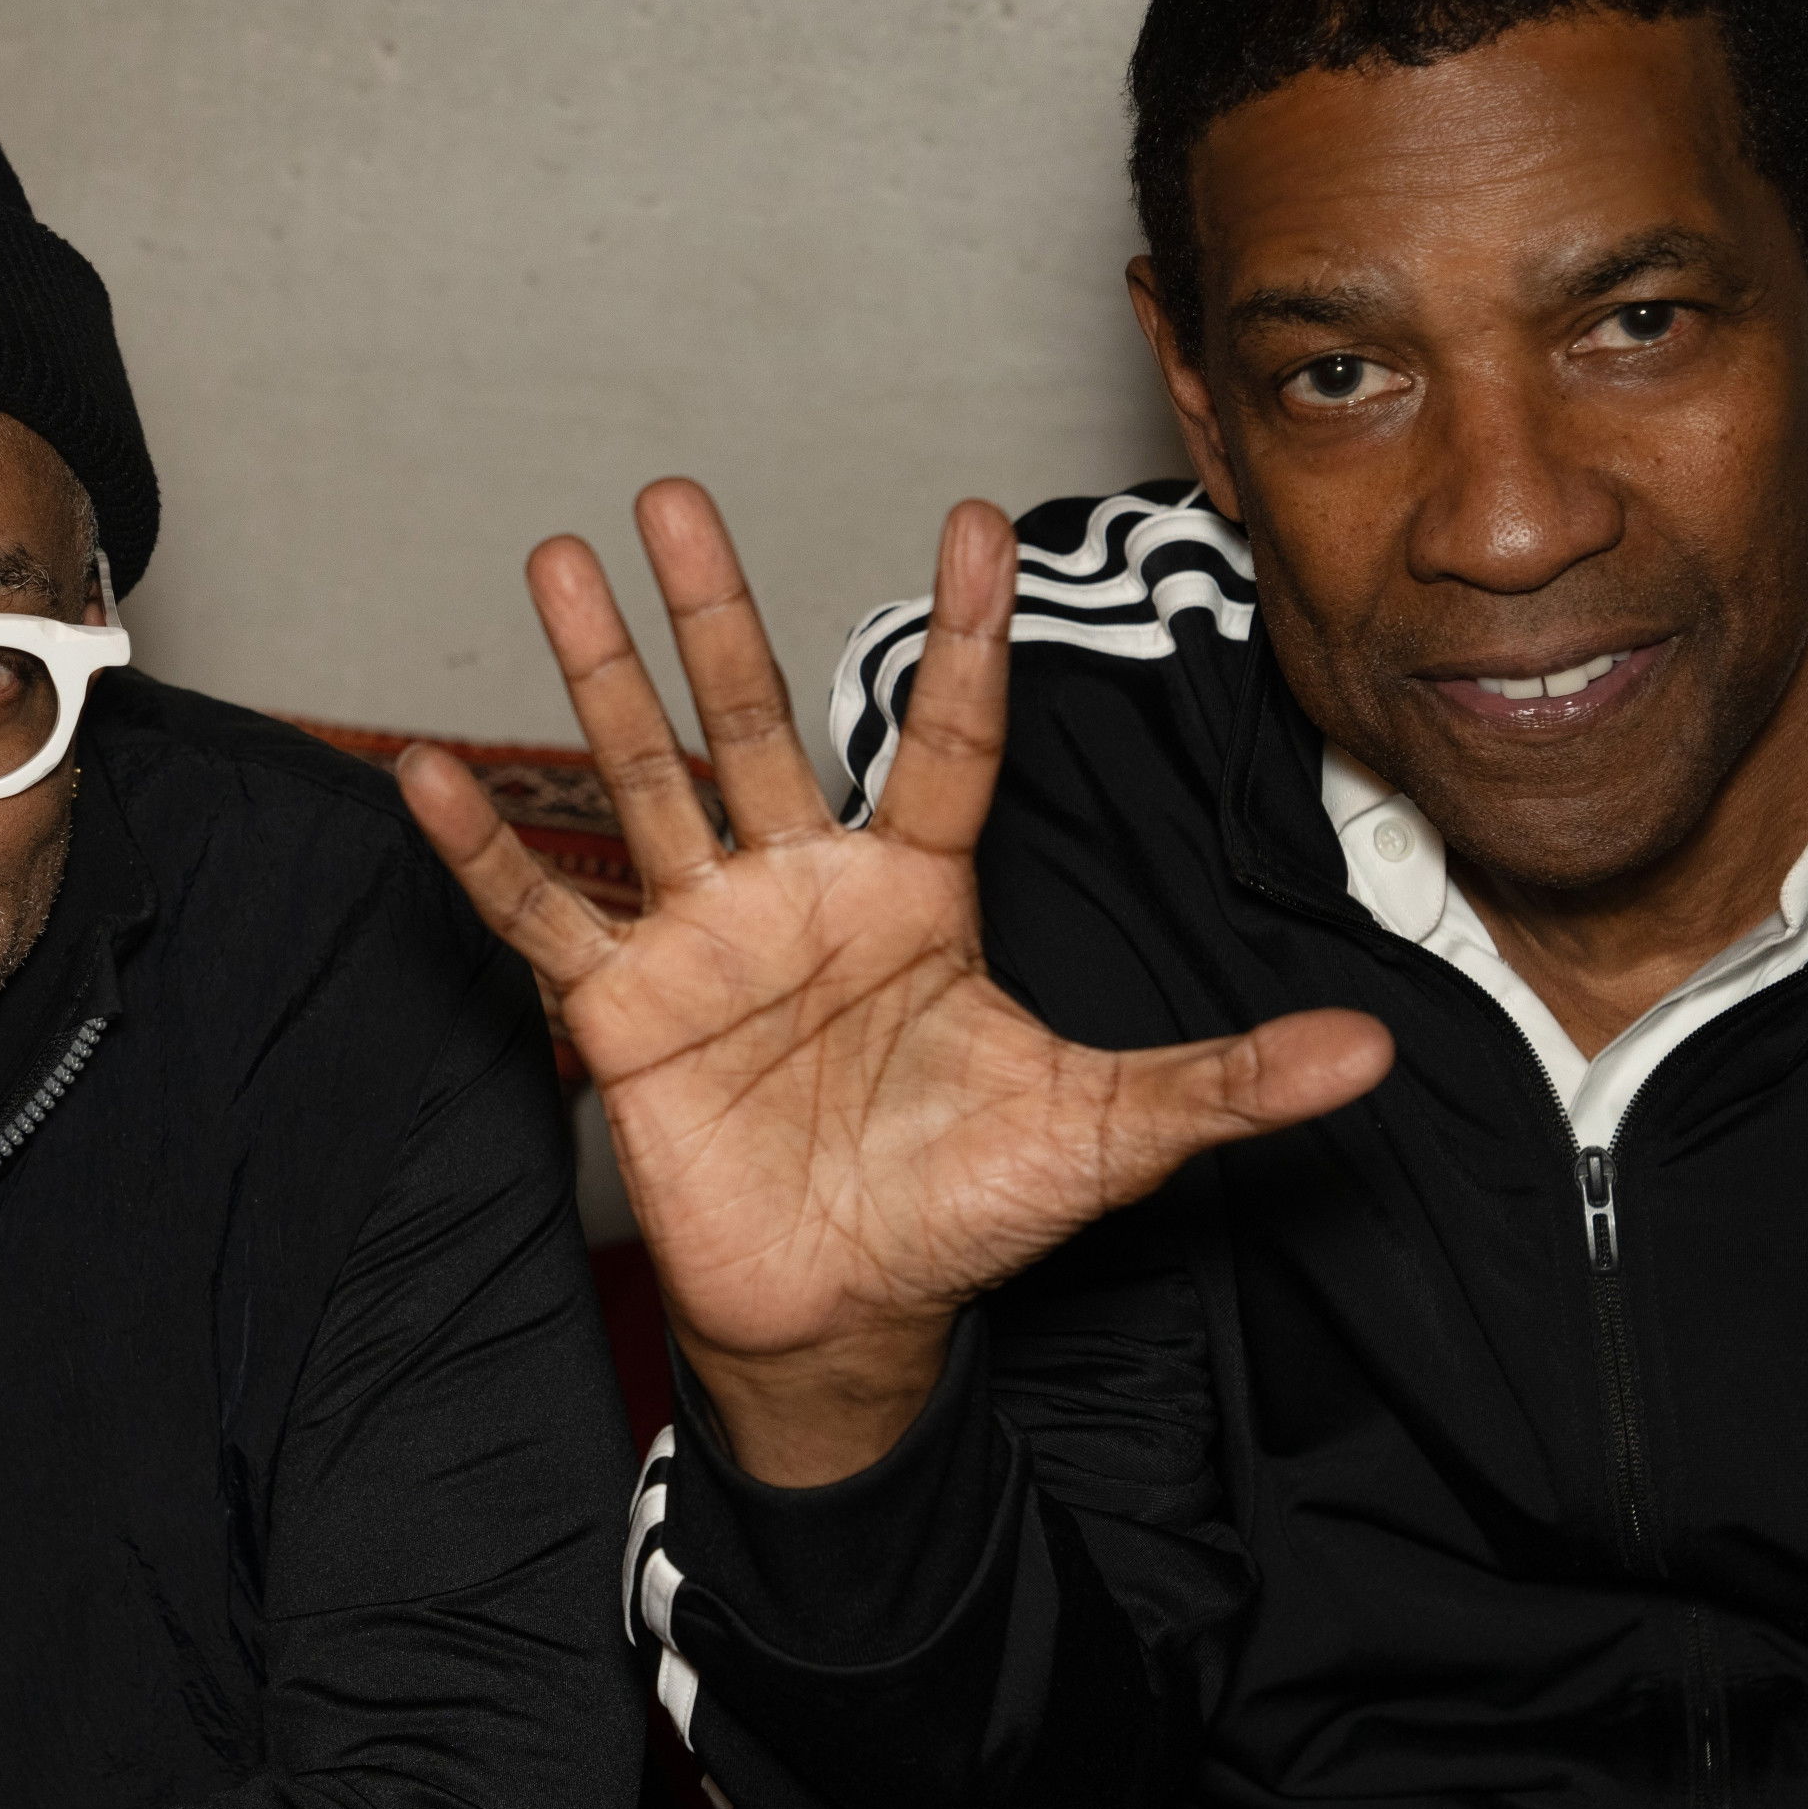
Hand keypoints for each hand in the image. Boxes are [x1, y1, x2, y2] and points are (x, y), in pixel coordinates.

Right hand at [400, 485, 1388, 1485]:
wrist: (851, 1314)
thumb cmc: (966, 1208)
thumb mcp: (1110, 1136)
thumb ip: (1225, 1082)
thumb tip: (1376, 1054)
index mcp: (914, 893)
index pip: (945, 737)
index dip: (963, 639)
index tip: (976, 522)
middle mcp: (800, 889)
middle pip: (752, 719)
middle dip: (715, 609)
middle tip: (674, 494)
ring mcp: (703, 940)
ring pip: (644, 779)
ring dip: (599, 675)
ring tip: (556, 561)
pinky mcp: (622, 1013)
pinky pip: (543, 915)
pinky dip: (486, 852)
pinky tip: (431, 772)